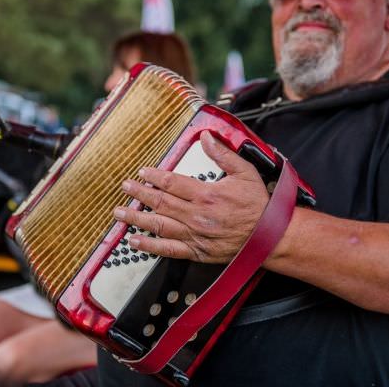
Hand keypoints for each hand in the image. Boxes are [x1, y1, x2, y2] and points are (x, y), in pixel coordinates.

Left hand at [113, 130, 269, 263]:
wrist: (269, 235)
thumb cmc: (257, 204)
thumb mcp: (244, 172)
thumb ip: (223, 154)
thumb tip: (206, 137)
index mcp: (207, 194)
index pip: (172, 183)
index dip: (154, 176)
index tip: (142, 172)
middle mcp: (197, 215)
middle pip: (160, 202)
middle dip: (139, 194)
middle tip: (125, 187)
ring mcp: (194, 235)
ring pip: (159, 225)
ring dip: (136, 218)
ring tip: (120, 212)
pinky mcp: (196, 251)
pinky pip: (168, 249)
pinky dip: (149, 246)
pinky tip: (134, 241)